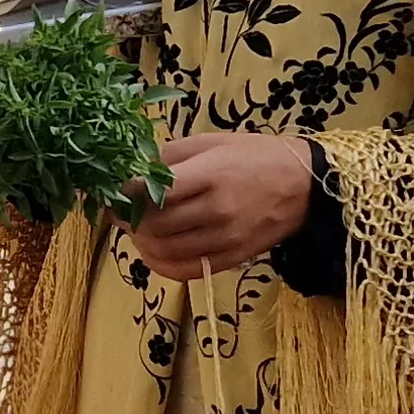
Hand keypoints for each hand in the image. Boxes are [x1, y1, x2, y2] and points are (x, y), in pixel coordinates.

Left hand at [132, 133, 313, 281]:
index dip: (123, 193)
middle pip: (154, 224)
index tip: (110, 189)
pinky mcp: (231, 259)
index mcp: (211, 175)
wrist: (303, 186)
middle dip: (127, 219)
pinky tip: (153, 249)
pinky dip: (159, 263)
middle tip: (119, 210)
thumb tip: (130, 170)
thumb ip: (169, 156)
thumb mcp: (210, 142)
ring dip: (140, 242)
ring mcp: (225, 239)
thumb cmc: (254, 156)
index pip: (153, 191)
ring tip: (136, 227)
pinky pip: (183, 270)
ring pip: (164, 251)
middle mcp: (217, 210)